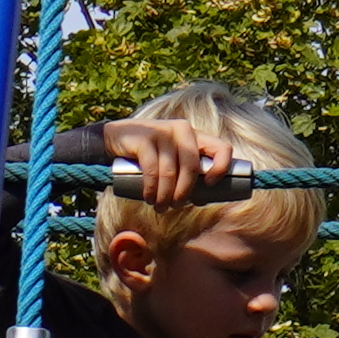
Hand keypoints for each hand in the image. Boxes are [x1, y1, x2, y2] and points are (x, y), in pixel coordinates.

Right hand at [106, 121, 224, 207]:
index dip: (222, 168)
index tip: (211, 185)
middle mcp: (183, 130)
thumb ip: (187, 173)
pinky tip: (149, 198)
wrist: (116, 137)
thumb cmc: (151, 154)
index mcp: (197, 135)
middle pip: (192, 166)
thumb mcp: (173, 158)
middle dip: (184, 191)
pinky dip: (152, 188)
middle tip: (176, 206)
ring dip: (165, 195)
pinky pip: (152, 169)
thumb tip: (202, 200)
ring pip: (170, 171)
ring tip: (160, 207)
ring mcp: (163, 132)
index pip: (222, 148)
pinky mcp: (144, 139)